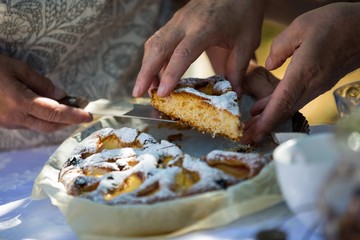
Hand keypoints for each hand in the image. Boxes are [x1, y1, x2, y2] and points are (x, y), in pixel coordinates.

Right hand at [0, 55, 91, 131]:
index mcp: (20, 102)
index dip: (73, 115)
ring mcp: (9, 123)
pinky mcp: (5, 123)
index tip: (89, 115)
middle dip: (68, 121)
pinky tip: (48, 109)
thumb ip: (41, 83)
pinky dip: (43, 119)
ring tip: (68, 110)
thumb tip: (61, 96)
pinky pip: (29, 124)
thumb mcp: (17, 68)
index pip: (55, 113)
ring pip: (40, 127)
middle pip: (50, 125)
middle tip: (81, 112)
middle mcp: (15, 117)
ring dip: (57, 121)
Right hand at [133, 0, 265, 96]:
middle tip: (137, 94)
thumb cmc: (244, 11)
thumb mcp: (247, 41)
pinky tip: (156, 74)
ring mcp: (177, 21)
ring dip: (146, 66)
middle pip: (157, 48)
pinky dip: (153, 59)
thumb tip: (234, 93)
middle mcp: (185, 23)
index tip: (163, 93)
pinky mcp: (175, 22)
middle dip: (145, 73)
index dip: (171, 74)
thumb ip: (238, 68)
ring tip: (146, 89)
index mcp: (205, 28)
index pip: (182, 53)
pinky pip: (158, 40)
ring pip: (153, 44)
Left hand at [242, 2, 359, 142]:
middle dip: (264, 126)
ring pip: (290, 107)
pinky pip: (296, 100)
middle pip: (284, 111)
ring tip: (251, 126)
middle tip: (245, 137)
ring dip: (270, 118)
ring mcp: (318, 86)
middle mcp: (312, 85)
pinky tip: (266, 108)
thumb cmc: (336, 23)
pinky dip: (280, 107)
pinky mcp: (320, 84)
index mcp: (304, 72)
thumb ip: (279, 47)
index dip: (266, 120)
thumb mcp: (301, 26)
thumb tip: (269, 65)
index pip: (282, 102)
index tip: (253, 133)